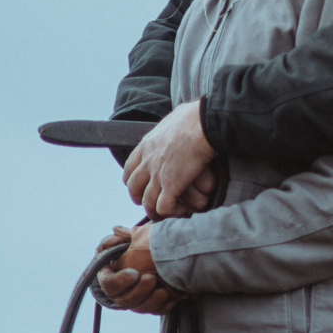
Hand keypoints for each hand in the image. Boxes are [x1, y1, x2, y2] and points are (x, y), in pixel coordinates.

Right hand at [95, 225, 181, 314]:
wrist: (163, 258)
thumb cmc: (143, 247)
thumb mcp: (134, 238)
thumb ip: (123, 236)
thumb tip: (116, 230)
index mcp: (111, 277)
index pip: (108, 284)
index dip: (120, 281)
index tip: (134, 273)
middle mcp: (121, 293)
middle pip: (125, 300)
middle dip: (139, 291)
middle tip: (152, 278)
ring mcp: (136, 302)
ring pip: (141, 308)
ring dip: (152, 300)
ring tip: (163, 290)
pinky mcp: (151, 307)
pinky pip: (157, 311)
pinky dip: (165, 305)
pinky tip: (173, 296)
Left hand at [123, 101, 215, 216]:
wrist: (202, 123)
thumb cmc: (193, 118)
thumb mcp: (171, 121)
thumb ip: (168, 130)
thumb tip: (174, 126)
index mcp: (146, 146)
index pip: (129, 168)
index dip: (131, 180)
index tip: (136, 186)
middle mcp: (148, 162)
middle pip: (133, 187)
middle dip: (138, 198)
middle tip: (145, 203)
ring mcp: (158, 175)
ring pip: (147, 201)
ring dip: (153, 210)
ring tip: (160, 215)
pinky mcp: (172, 185)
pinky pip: (163, 207)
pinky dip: (168, 213)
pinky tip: (177, 212)